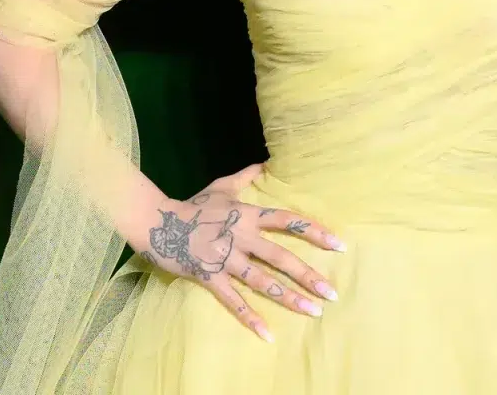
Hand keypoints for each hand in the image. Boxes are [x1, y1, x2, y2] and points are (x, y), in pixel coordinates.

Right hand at [127, 163, 343, 341]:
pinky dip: (250, 317)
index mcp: (248, 216)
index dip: (314, 232)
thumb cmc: (191, 206)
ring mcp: (226, 259)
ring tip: (313, 311)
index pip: (288, 222)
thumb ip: (245, 177)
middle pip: (281, 257)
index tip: (339, 244)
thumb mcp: (221, 187)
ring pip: (263, 281)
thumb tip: (265, 163)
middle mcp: (242, 238)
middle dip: (309, 275)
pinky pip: (233, 300)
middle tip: (333, 293)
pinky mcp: (210, 277)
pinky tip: (268, 333)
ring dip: (289, 297)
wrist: (156, 223)